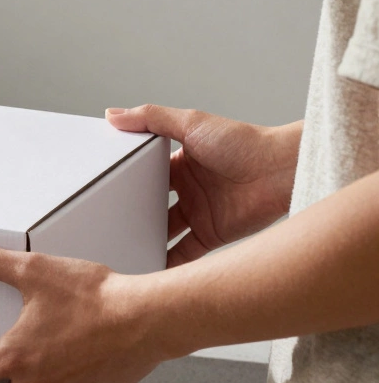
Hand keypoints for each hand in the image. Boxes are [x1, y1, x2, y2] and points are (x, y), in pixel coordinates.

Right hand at [106, 105, 299, 266]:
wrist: (283, 171)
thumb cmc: (245, 142)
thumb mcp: (191, 122)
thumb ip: (151, 118)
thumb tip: (113, 114)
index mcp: (180, 162)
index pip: (144, 173)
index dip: (124, 181)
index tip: (101, 188)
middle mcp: (188, 189)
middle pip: (150, 205)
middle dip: (131, 214)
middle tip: (104, 223)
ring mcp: (199, 213)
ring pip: (163, 230)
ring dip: (146, 239)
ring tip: (120, 247)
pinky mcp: (212, 234)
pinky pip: (184, 252)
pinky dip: (168, 261)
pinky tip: (149, 268)